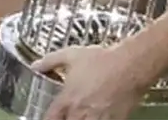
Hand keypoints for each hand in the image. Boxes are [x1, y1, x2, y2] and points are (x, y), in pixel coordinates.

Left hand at [31, 45, 149, 119]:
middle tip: (70, 114)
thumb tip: (35, 65)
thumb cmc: (103, 60)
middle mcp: (79, 114)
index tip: (53, 116)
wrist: (131, 65)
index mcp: (66, 100)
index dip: (50, 119)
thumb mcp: (73, 55)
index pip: (50, 119)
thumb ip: (50, 61)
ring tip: (85, 114)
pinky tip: (101, 115)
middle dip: (66, 119)